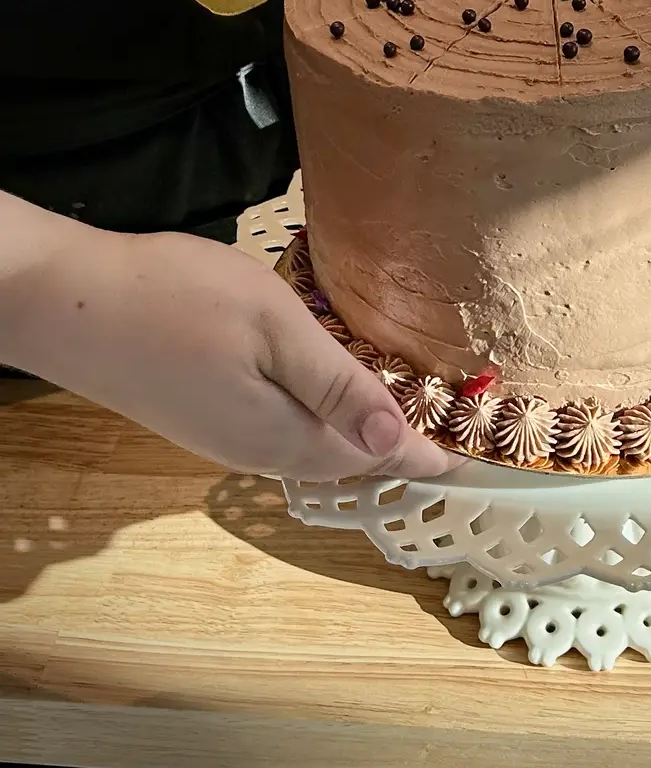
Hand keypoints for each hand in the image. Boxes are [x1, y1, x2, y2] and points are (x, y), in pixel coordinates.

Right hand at [15, 229, 457, 480]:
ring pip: (313, 448)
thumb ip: (336, 387)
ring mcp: (224, 437)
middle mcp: (257, 451)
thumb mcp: (274, 330)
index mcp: (285, 435)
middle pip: (346, 462)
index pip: (375, 457)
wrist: (65, 302)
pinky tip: (330, 398)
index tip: (468, 466)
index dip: (424, 458)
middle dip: (397, 451)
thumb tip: (396, 440)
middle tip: (445, 439)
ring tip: (401, 419)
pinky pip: (283, 433)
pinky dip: (321, 423)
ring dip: (359, 438)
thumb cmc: (177, 301)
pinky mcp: (202, 417)